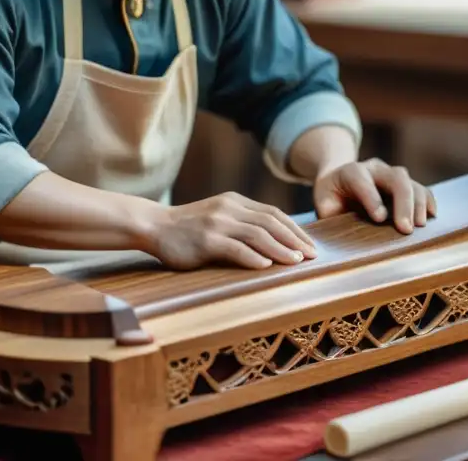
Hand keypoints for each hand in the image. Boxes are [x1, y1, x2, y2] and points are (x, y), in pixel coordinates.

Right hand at [146, 192, 317, 269]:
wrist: (154, 225)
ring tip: (296, 261)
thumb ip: (242, 223)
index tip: (311, 245)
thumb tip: (274, 241)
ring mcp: (217, 223)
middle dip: (295, 239)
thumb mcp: (218, 216)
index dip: (295, 229)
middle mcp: (229, 209)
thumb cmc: (189, 227)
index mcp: (235, 202)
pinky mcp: (205, 240)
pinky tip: (266, 266)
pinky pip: (234, 248)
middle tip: (312, 256)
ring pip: (257, 234)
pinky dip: (252, 256)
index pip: (274, 214)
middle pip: (271, 222)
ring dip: (280, 248)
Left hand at [314, 158, 435, 234]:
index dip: (371, 198)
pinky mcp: (404, 184)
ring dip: (418, 204)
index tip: (379, 219)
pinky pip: (421, 188)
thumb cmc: (330, 198)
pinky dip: (428, 201)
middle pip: (395, 178)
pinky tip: (431, 216)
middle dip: (403, 203)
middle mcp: (374, 169)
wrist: (338, 180)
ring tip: (419, 226)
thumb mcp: (322, 204)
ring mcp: (391, 174)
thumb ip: (329, 215)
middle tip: (406, 229)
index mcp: (350, 172)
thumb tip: (341, 237)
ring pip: (410, 182)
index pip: (362, 180)